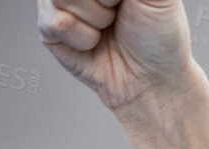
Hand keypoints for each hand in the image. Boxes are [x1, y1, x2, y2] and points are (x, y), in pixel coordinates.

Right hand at [36, 0, 195, 112]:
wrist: (152, 80)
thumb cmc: (159, 35)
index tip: (123, 2)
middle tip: (119, 10)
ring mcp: (59, 0)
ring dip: (96, 17)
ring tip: (109, 26)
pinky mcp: (48, 27)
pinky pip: (56, 22)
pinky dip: (83, 37)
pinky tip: (94, 43)